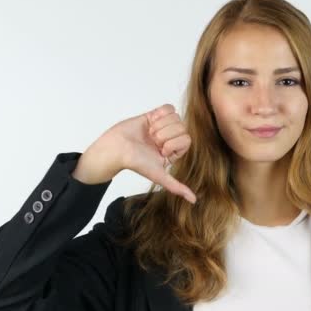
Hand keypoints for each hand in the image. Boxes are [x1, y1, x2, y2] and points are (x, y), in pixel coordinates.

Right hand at [73, 104, 196, 203]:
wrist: (116, 148)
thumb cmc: (135, 163)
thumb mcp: (159, 176)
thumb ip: (177, 187)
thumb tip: (194, 202)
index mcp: (174, 151)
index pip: (186, 139)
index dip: (173, 143)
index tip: (160, 150)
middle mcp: (170, 139)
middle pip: (181, 127)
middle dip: (164, 134)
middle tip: (152, 141)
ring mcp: (163, 126)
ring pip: (175, 117)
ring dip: (159, 125)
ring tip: (148, 134)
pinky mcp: (154, 115)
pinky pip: (168, 108)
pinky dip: (159, 114)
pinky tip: (149, 122)